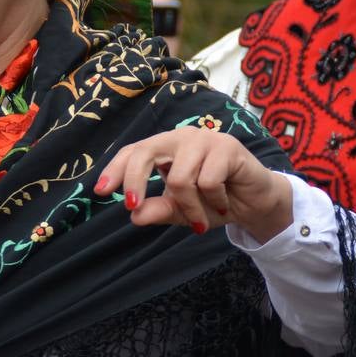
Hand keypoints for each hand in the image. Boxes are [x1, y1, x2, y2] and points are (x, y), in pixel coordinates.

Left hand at [95, 127, 292, 242]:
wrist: (255, 204)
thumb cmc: (215, 202)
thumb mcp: (181, 212)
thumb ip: (159, 210)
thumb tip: (134, 214)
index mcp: (167, 148)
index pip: (134, 151)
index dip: (116, 169)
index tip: (100, 191)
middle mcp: (183, 138)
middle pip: (146, 152)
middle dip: (135, 182)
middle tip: (133, 208)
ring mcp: (206, 139)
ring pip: (180, 178)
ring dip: (190, 208)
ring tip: (202, 219)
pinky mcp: (228, 147)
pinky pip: (208, 181)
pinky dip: (213, 202)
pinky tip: (223, 204)